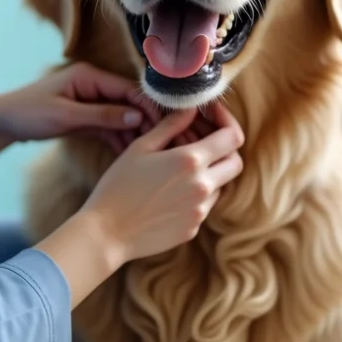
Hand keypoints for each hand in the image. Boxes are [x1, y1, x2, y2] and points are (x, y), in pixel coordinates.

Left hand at [0, 62, 161, 197]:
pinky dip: (122, 141)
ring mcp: (91, 102)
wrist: (1, 122)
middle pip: (130, 103)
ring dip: (138, 135)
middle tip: (169, 142)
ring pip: (123, 118)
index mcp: (89, 76)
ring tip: (158, 154)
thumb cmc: (28, 113)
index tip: (167, 126)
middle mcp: (94, 86)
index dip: (149, 107)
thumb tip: (137, 117)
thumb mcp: (66, 116)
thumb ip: (102, 116)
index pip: (129, 89)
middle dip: (149, 123)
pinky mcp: (86, 118)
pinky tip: (136, 158)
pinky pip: (111, 129)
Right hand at [80, 102, 244, 264]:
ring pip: (220, 184)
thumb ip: (171, 125)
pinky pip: (204, 205)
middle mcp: (202, 187)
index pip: (232, 137)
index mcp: (190, 161)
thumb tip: (191, 109)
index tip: (213, 116)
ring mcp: (200, 211)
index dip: (227, 121)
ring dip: (208, 172)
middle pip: (235, 162)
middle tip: (202, 141)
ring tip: (177, 167)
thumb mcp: (141, 147)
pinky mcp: (193, 228)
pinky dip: (195, 193)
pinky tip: (169, 190)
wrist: (106, 233)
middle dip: (224, 149)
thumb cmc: (118, 186)